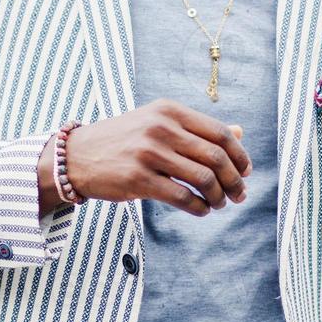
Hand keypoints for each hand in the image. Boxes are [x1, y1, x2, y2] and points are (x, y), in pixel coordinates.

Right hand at [39, 99, 251, 216]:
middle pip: (216, 157)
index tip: (246, 171)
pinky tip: (201, 210)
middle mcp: (161, 128)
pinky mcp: (138, 179)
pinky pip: (183, 197)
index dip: (240, 155)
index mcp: (169, 111)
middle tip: (239, 195)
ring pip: (203, 179)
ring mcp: (148, 153)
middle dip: (234, 180)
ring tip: (219, 204)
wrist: (76, 156)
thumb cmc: (123, 141)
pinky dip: (199, 208)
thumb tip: (240, 132)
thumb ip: (198, 129)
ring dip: (218, 197)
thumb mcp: (158, 124)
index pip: (220, 133)